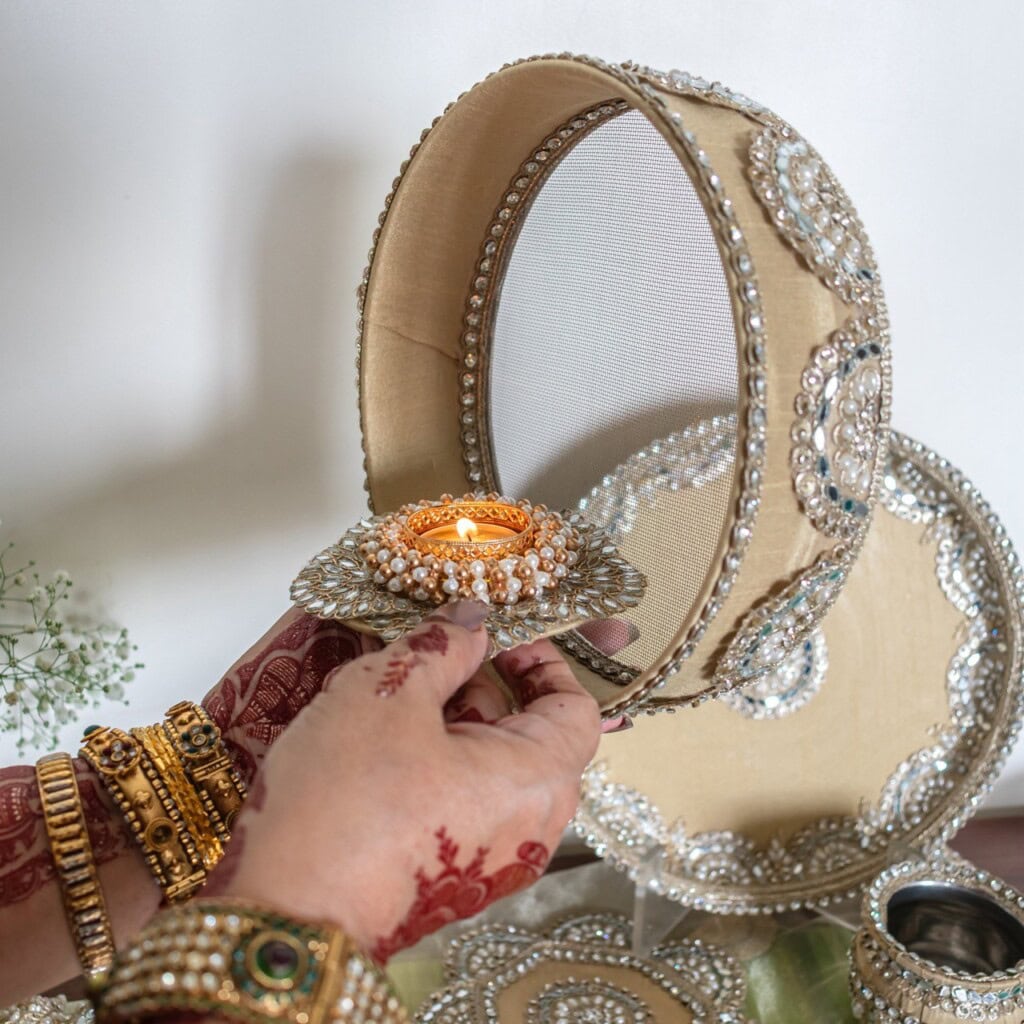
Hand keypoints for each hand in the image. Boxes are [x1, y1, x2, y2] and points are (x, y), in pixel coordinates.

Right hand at [201, 600, 601, 961]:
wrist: (286, 914)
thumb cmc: (343, 801)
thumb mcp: (389, 693)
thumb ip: (441, 646)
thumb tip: (472, 620)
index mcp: (534, 781)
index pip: (577, 709)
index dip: (544, 664)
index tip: (498, 642)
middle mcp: (529, 830)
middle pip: (535, 738)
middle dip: (488, 690)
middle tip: (434, 664)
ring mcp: (493, 864)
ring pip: (495, 770)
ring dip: (458, 725)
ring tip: (397, 705)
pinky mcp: (454, 883)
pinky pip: (469, 806)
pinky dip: (442, 766)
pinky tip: (383, 750)